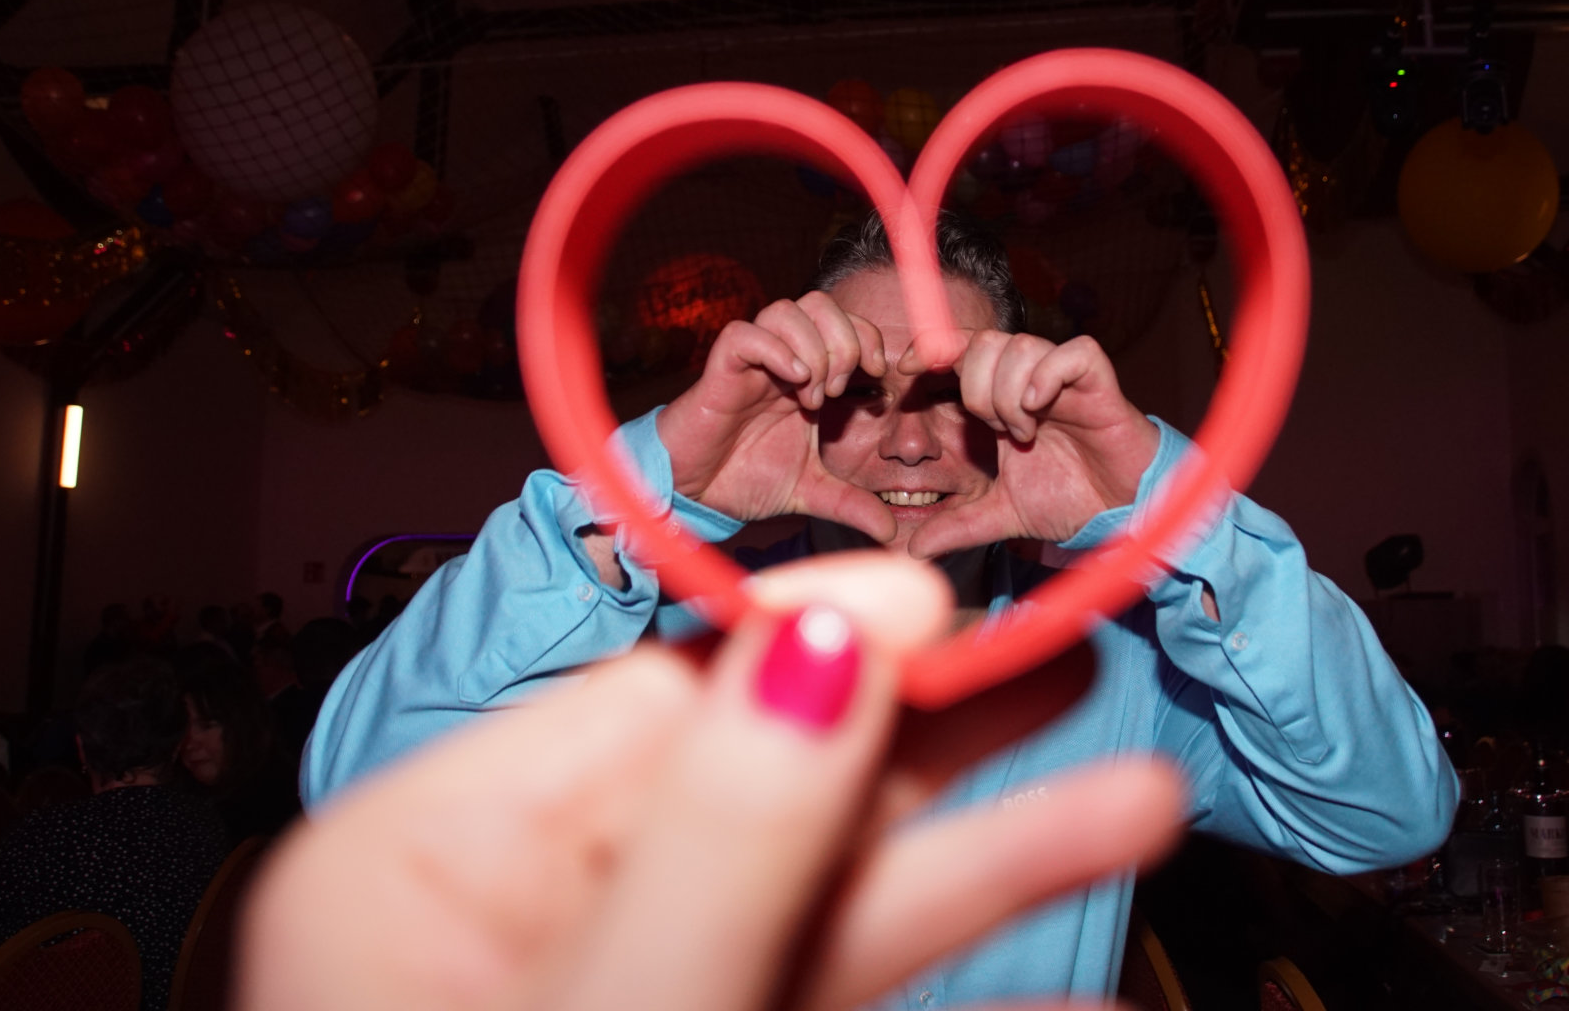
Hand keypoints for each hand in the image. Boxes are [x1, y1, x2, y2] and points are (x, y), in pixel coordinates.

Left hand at [237, 556, 1182, 1010]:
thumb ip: (725, 840)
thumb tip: (831, 631)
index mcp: (429, 866)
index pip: (655, 696)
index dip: (819, 638)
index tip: (957, 599)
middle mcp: (521, 926)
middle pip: (765, 789)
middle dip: (939, 749)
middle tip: (1082, 674)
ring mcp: (619, 1008)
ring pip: (823, 906)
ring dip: (986, 866)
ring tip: (1139, 808)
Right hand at [657, 293, 898, 542]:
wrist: (694, 493)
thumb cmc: (744, 479)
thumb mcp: (811, 492)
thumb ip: (851, 503)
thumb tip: (890, 530)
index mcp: (807, 375)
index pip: (846, 323)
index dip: (868, 338)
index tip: (876, 378)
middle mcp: (781, 360)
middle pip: (820, 305)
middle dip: (843, 341)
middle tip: (837, 390)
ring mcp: (751, 362)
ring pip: (785, 311)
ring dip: (811, 349)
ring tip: (811, 396)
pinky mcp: (720, 371)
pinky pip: (744, 334)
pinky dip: (774, 350)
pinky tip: (791, 383)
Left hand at [905, 332, 1158, 560]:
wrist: (1123, 515)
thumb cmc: (1073, 502)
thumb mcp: (1002, 514)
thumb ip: (959, 524)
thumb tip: (914, 550)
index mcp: (1005, 400)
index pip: (963, 352)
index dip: (933, 351)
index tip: (906, 372)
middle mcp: (1032, 382)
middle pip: (986, 342)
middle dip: (975, 384)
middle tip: (994, 428)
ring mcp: (1065, 380)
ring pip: (1021, 346)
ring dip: (1009, 391)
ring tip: (1024, 432)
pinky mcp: (1100, 384)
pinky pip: (1071, 353)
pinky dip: (1047, 377)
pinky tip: (1040, 411)